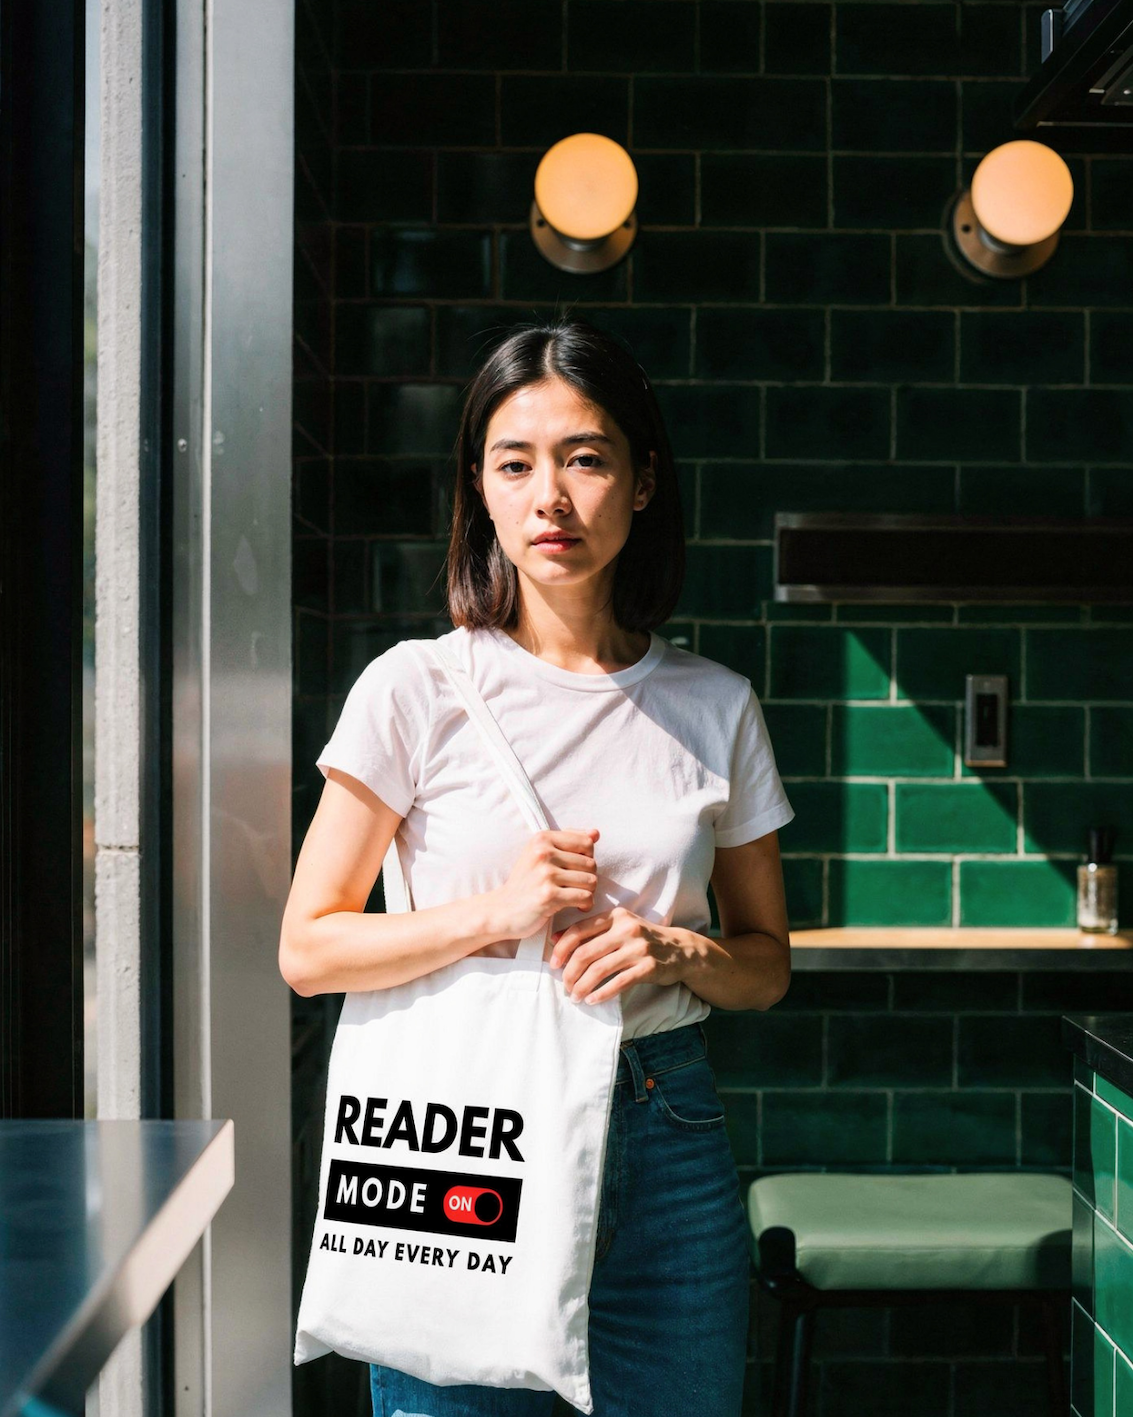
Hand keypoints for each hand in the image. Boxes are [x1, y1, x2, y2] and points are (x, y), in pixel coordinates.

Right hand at [485, 828, 599, 942]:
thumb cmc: (526, 882)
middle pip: (591, 863)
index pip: (586, 842)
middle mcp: (543, 852)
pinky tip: (578, 907)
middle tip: (576, 887)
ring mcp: (545, 874)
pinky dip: (586, 904)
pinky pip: (585, 897)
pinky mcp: (549, 896)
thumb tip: (596, 833)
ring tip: (577, 896)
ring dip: (589, 893)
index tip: (577, 869)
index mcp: (542, 838)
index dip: (588, 858)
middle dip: (588, 878)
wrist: (502, 909)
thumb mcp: (541, 853)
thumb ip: (569, 840)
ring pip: (591, 881)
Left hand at [548, 906, 689, 1003]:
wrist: (680, 950)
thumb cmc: (641, 939)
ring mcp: (638, 948)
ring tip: (575, 996)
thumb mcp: (618, 927)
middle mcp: (626, 929)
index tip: (553, 965)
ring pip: (599, 969)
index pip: (579, 931)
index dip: (562, 949)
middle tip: (565, 986)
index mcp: (615, 916)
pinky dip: (602, 993)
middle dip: (570, 972)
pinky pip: (619, 982)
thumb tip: (555, 939)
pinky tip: (592, 1000)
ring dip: (583, 986)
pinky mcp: (649, 967)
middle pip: (586, 952)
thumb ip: (590, 931)